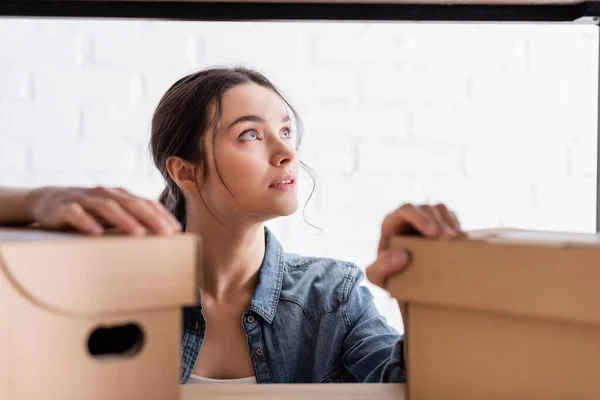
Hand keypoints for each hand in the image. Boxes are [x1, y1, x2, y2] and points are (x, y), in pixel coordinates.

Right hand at [28, 186, 180, 235]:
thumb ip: (132, 221)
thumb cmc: (87, 212)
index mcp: (120, 195)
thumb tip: (160, 238)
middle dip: (151, 218)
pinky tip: (96, 232)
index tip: (176, 230)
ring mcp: (84, 198)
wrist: (46, 201)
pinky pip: (75, 214)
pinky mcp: (63, 207)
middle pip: (131, 203)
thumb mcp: (111, 215)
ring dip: (124, 220)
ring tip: (139, 233)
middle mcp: (105, 193)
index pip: (145, 202)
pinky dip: (86, 222)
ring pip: (107, 207)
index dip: (161, 215)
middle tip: (166, 233)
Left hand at [365, 203, 464, 288]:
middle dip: (439, 222)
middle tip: (449, 240)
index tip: (433, 234)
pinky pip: (451, 217)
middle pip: (426, 207)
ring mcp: (425, 219)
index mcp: (391, 224)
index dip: (420, 217)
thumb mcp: (378, 277)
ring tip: (457, 240)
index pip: (405, 210)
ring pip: (440, 209)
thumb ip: (381, 268)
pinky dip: (457, 226)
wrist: (406, 283)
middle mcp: (408, 218)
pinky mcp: (440, 225)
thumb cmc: (389, 275)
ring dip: (450, 223)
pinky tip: (461, 240)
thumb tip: (402, 255)